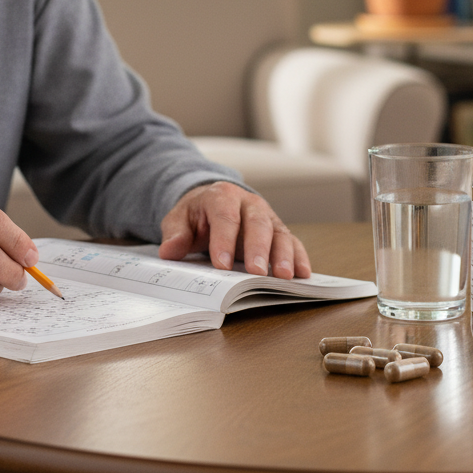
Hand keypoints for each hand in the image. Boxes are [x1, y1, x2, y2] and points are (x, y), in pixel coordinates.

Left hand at [157, 181, 310, 278]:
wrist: (213, 203)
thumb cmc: (197, 214)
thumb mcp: (179, 219)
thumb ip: (175, 234)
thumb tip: (170, 251)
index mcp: (222, 196)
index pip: (225, 217)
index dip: (224, 240)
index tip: (222, 264)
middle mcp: (249, 203)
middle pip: (257, 223)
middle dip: (258, 248)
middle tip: (256, 272)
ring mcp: (267, 217)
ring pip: (279, 232)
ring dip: (284, 254)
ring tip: (285, 276)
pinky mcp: (278, 231)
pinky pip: (292, 242)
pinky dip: (299, 257)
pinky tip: (302, 274)